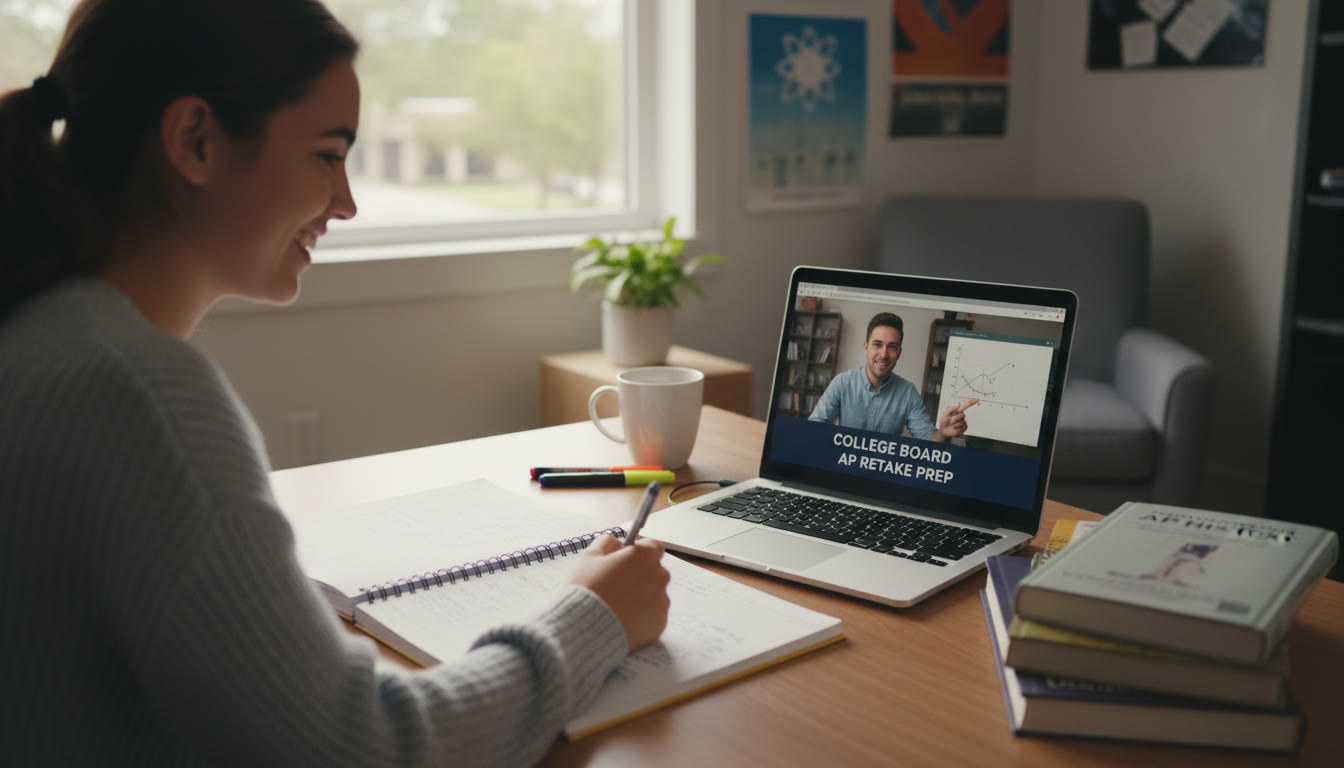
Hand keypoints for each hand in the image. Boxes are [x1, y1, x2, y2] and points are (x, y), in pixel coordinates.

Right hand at [566, 534, 670, 651]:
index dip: (638, 552)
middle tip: (616, 586)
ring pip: (654, 595)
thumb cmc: (586, 590)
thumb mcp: (589, 557)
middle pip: (654, 571)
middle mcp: (659, 577)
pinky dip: (641, 617)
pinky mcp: (660, 624)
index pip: (652, 546)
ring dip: (640, 597)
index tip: (625, 560)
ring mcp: (662, 602)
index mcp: (644, 556)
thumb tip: (617, 544)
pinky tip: (622, 620)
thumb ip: (607, 543)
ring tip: (616, 607)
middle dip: (639, 575)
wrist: (584, 629)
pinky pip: (653, 616)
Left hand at [936, 398, 978, 439]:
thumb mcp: (945, 414)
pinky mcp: (964, 427)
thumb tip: (958, 405)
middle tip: (950, 421)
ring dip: (954, 424)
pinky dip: (956, 428)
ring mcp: (963, 421)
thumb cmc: (944, 421)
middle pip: (962, 415)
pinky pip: (961, 427)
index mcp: (957, 411)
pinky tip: (954, 428)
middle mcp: (961, 415)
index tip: (977, 399)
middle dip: (955, 418)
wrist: (943, 430)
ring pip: (961, 422)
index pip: (965, 405)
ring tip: (952, 425)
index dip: (971, 402)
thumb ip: (951, 408)